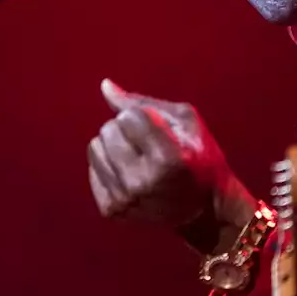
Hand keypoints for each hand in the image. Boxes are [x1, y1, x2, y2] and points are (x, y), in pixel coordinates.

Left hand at [87, 79, 254, 232]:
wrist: (204, 209)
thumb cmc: (199, 157)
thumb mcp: (184, 122)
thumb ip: (142, 103)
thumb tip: (104, 85)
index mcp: (169, 159)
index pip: (130, 116)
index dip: (143, 116)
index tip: (158, 129)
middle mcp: (143, 182)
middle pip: (108, 130)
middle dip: (124, 129)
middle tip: (145, 144)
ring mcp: (125, 199)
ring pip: (95, 148)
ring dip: (113, 146)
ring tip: (136, 157)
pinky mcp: (112, 210)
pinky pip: (92, 169)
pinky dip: (107, 166)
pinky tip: (128, 174)